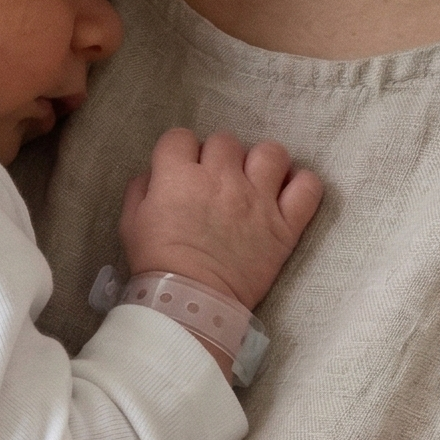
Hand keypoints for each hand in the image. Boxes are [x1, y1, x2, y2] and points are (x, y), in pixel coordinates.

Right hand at [119, 129, 321, 310]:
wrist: (190, 302)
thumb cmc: (157, 264)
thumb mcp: (130, 223)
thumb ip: (140, 189)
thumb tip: (155, 173)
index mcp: (179, 177)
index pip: (180, 137)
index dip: (178, 152)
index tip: (179, 170)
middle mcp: (221, 179)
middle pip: (225, 141)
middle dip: (216, 157)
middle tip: (213, 182)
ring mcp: (258, 199)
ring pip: (271, 153)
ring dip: (260, 163)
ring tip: (253, 183)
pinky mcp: (285, 224)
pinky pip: (308, 187)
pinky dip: (301, 186)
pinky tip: (286, 195)